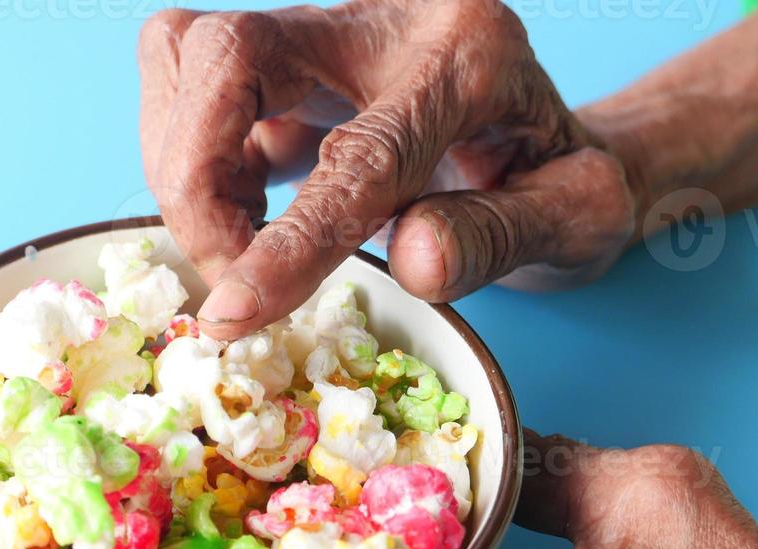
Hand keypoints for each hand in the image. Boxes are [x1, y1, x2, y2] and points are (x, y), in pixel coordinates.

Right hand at [137, 0, 636, 338]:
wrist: (555, 137)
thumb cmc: (569, 183)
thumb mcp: (577, 220)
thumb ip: (501, 238)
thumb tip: (416, 265)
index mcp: (473, 58)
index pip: (360, 151)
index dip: (290, 238)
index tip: (233, 311)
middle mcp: (387, 19)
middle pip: (229, 51)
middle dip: (195, 178)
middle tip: (224, 277)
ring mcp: (326, 27)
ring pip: (188, 52)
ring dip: (180, 165)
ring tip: (236, 247)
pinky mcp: (284, 57)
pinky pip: (189, 81)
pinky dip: (189, 163)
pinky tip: (242, 218)